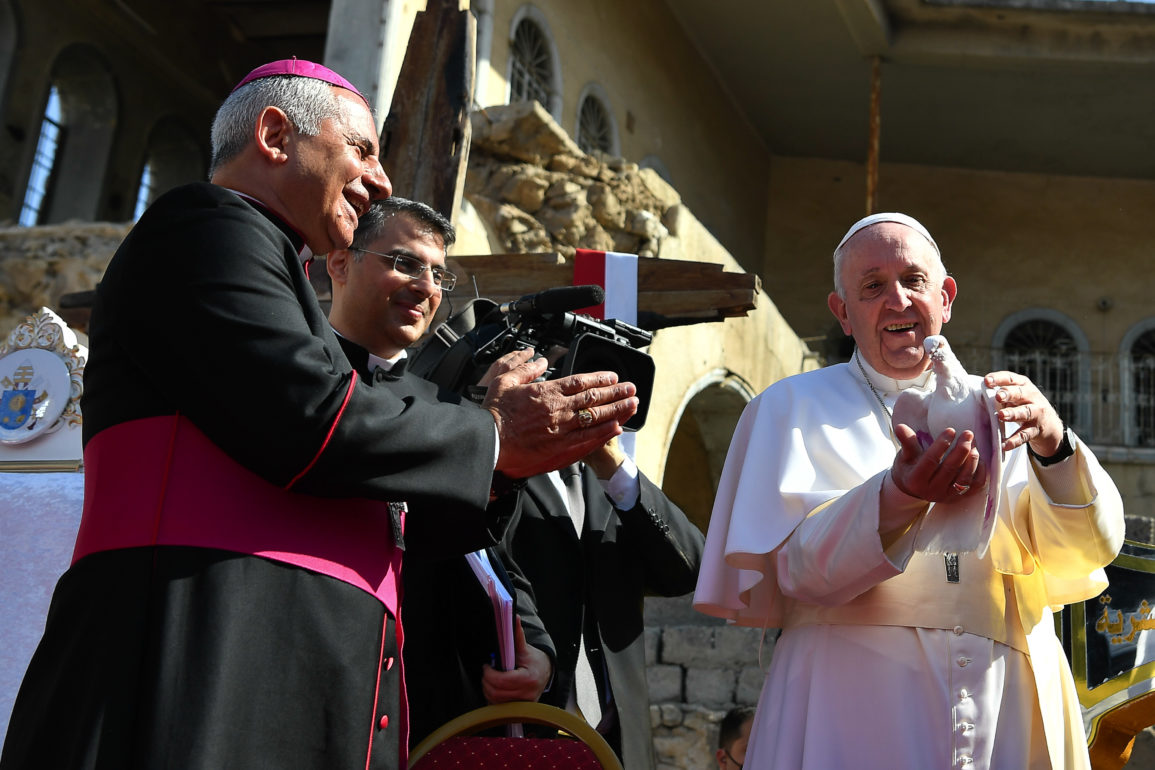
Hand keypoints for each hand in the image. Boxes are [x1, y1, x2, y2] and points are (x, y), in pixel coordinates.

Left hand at [481, 617, 551, 702]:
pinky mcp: (520, 709)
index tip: (486, 666)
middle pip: (496, 693)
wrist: (546, 673)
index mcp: (528, 678)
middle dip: (486, 682)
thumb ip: (517, 636)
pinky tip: (495, 688)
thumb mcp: (525, 649)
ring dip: (488, 690)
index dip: (490, 674)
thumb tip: (514, 618)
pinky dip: (494, 698)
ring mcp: (524, 704)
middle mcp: (527, 694)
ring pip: (496, 702)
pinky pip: (500, 708)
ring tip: (489, 679)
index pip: (502, 680)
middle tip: (486, 672)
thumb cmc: (535, 661)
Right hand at [484, 350, 638, 478]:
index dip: (600, 379)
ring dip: (617, 410)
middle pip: (594, 398)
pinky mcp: (560, 448)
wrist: (489, 442)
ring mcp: (562, 429)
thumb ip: (523, 368)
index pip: (581, 382)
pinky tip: (617, 428)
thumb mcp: (504, 381)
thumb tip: (537, 359)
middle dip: (616, 393)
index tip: (613, 377)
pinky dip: (604, 433)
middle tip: (631, 389)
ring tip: (632, 405)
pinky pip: (588, 439)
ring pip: (596, 417)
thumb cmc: (494, 414)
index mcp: (546, 392)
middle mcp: (558, 409)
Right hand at [890, 424, 987, 503]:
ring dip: (972, 460)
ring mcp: (946, 496)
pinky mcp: (958, 498)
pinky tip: (979, 458)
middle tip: (968, 433)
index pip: (931, 461)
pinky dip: (980, 472)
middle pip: (950, 469)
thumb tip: (900, 426)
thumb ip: (907, 441)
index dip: (941, 445)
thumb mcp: (904, 455)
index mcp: (915, 480)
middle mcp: (931, 491)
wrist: (913, 488)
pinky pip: (975, 486)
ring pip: (964, 479)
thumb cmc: (909, 467)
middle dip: (961, 449)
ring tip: (974, 444)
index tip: (950, 430)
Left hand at [984, 371, 1064, 455]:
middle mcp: (1032, 397)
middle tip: (998, 396)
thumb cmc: (1023, 405)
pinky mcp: (1036, 430)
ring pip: (1025, 412)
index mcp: (1023, 385)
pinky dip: (1015, 440)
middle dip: (1009, 394)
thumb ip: (1000, 393)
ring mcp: (1037, 413)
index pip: (1010, 379)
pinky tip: (1005, 445)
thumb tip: (975, 392)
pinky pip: (1025, 435)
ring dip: (1013, 414)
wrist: (1049, 424)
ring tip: (1001, 416)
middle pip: (1020, 393)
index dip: (999, 379)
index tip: (986, 381)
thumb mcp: (1015, 396)